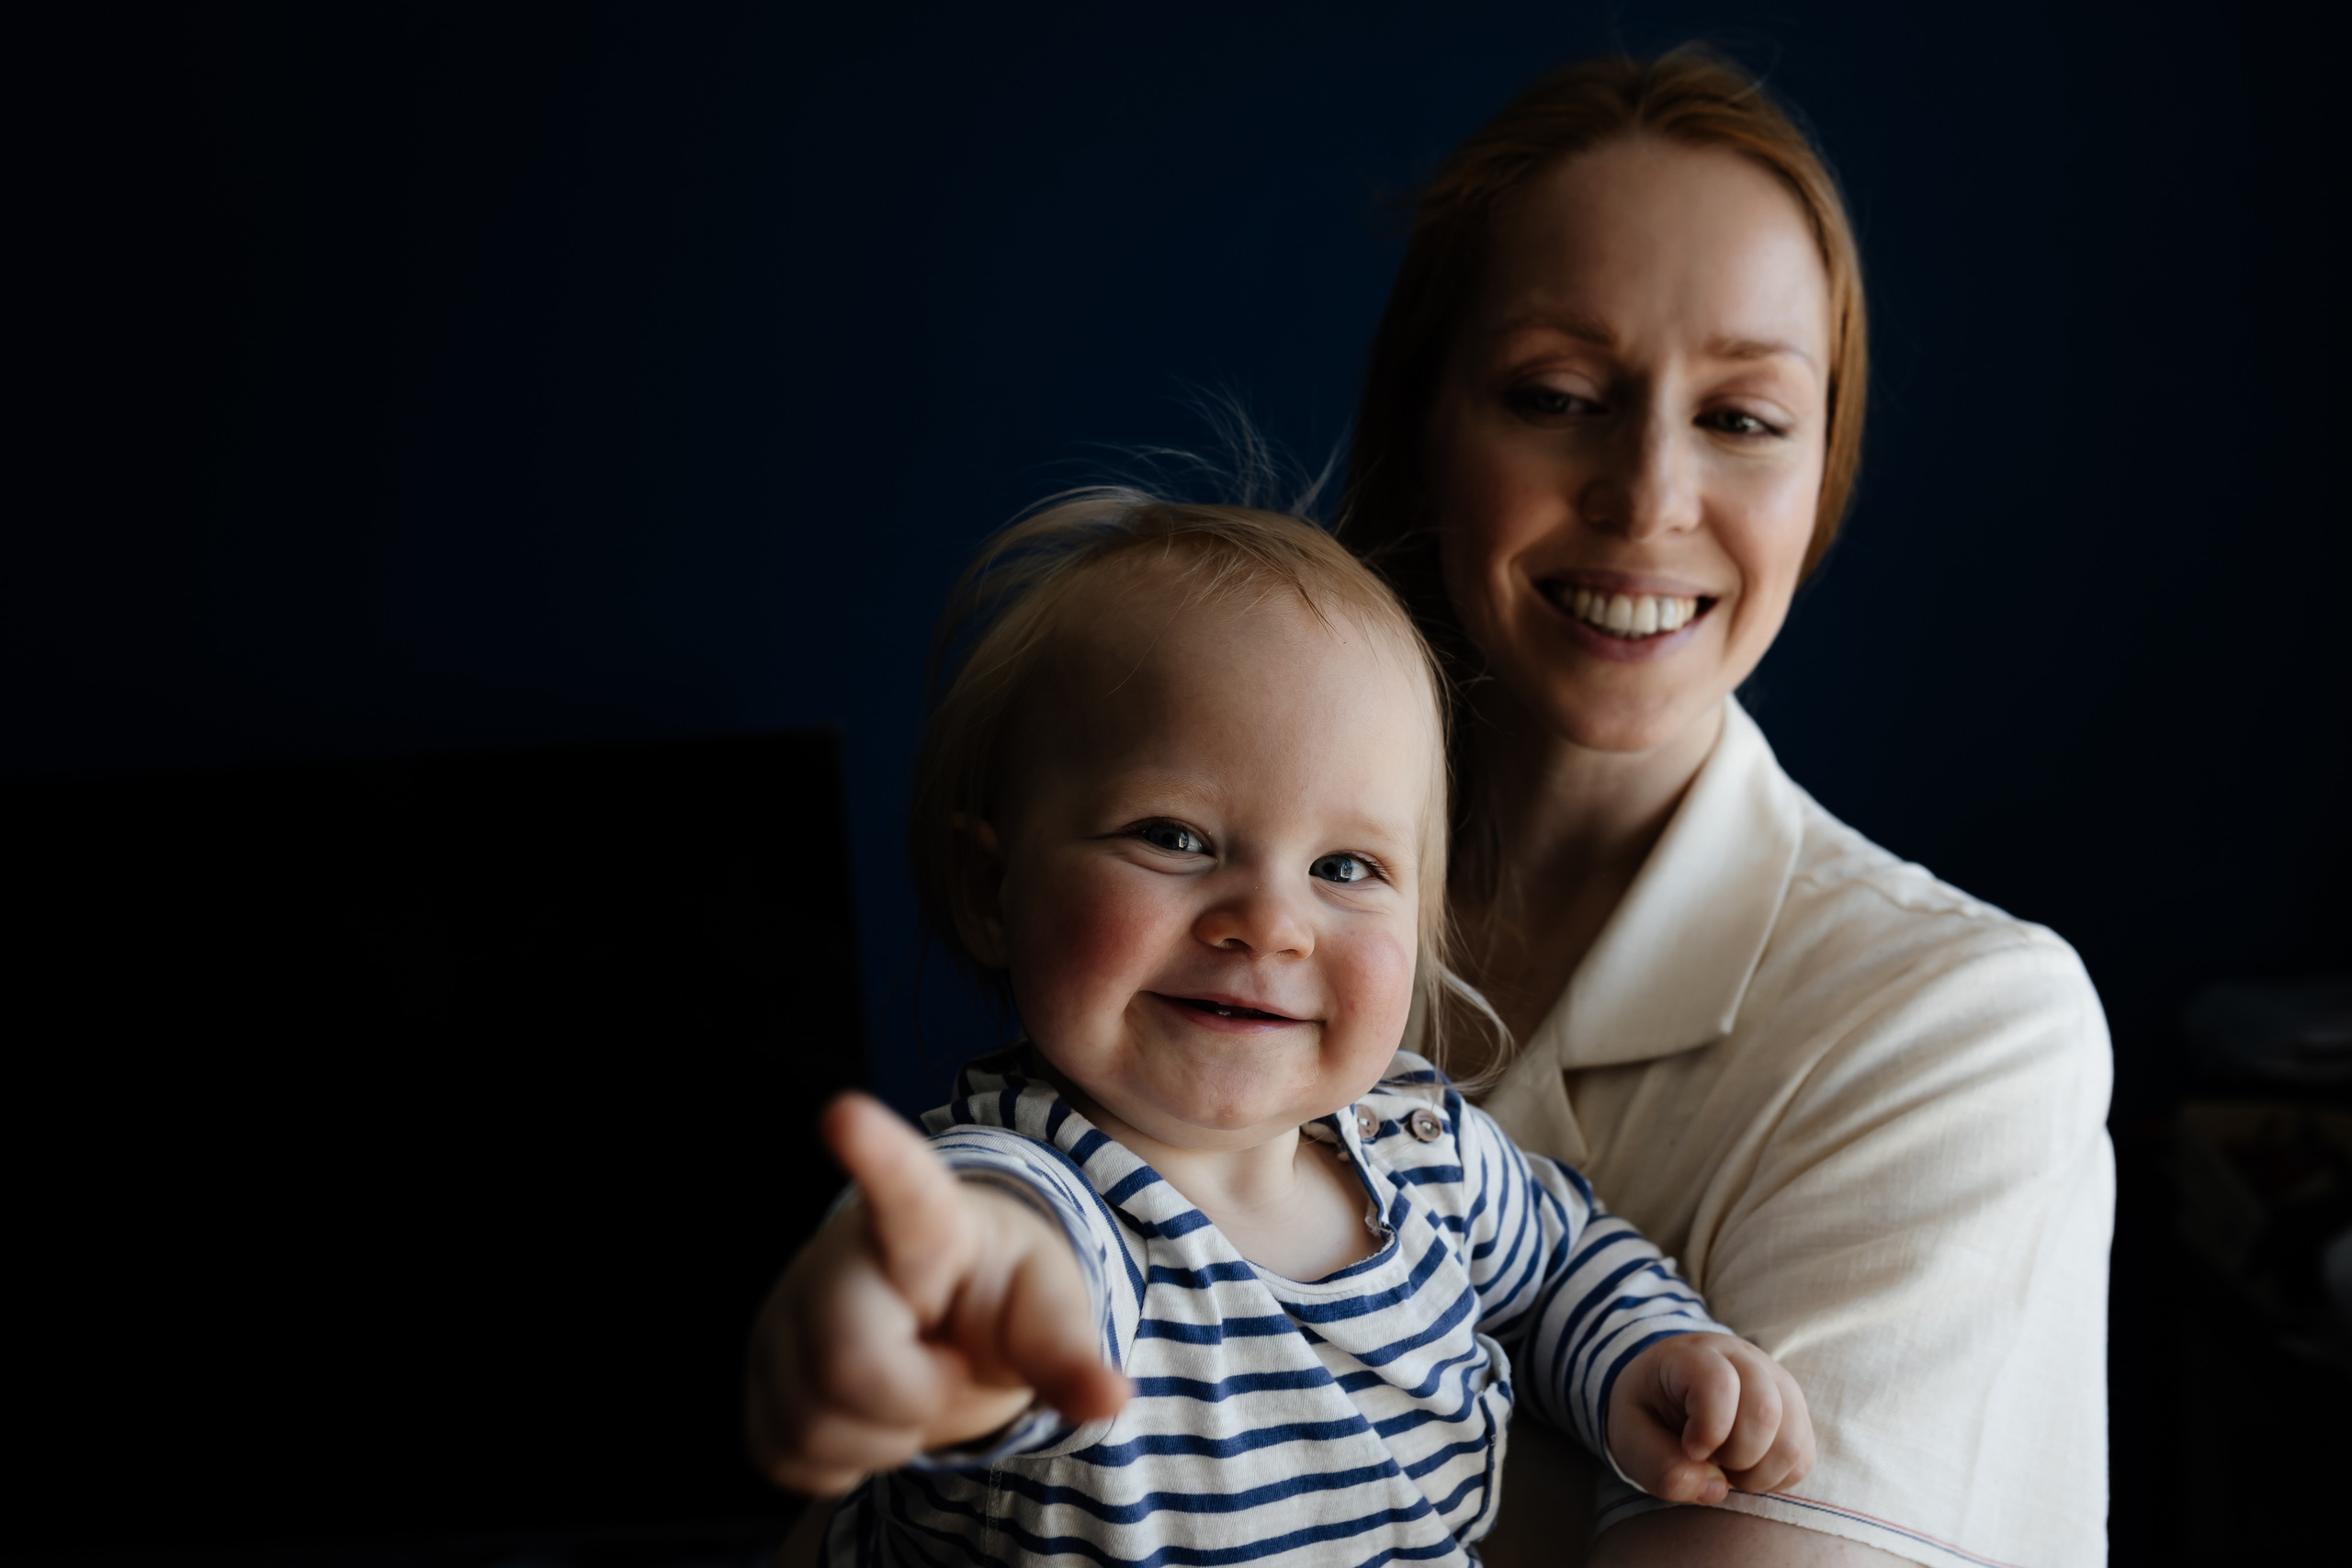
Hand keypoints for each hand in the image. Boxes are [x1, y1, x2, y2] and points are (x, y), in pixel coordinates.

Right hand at [745, 1093, 1130, 1494]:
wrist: (943, 1318)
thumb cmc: (996, 1297)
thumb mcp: (1046, 1312)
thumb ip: (1067, 1351)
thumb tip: (1110, 1398)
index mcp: (927, 1225)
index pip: (903, 1189)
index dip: (873, 1154)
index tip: (844, 1112)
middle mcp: (836, 1255)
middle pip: (846, 1363)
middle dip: (912, 1398)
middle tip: (942, 1368)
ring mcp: (783, 1312)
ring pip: (811, 1423)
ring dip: (879, 1435)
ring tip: (909, 1383)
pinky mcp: (756, 1372)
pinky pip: (785, 1453)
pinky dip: (840, 1458)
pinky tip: (869, 1412)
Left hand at [1606, 1333, 1813, 1504]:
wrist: (1670, 1387)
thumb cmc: (1649, 1410)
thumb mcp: (1629, 1434)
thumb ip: (1659, 1465)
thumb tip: (1715, 1489)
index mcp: (1693, 1355)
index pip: (1719, 1382)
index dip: (1709, 1428)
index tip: (1691, 1449)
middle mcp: (1744, 1359)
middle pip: (1765, 1411)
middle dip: (1736, 1456)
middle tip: (1710, 1459)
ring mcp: (1777, 1382)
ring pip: (1791, 1439)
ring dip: (1758, 1472)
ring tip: (1726, 1466)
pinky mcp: (1795, 1410)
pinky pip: (1802, 1457)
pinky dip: (1775, 1477)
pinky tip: (1746, 1468)